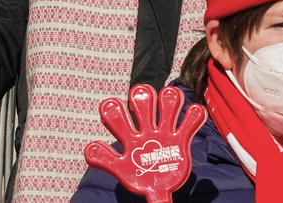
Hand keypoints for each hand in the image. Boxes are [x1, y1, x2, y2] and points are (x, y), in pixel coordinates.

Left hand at [85, 84, 207, 202]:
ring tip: (170, 105)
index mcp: (130, 135)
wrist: (159, 186)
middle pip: (144, 101)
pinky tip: (193, 115)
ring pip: (168, 103)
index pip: (118, 114)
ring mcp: (165, 131)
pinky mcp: (181, 138)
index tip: (112, 108)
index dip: (114, 108)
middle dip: (143, 97)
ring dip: (169, 100)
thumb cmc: (138, 174)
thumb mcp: (119, 168)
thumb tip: (88, 149)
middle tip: (144, 104)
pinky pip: (190, 120)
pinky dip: (194, 115)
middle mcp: (147, 128)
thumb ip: (106, 160)